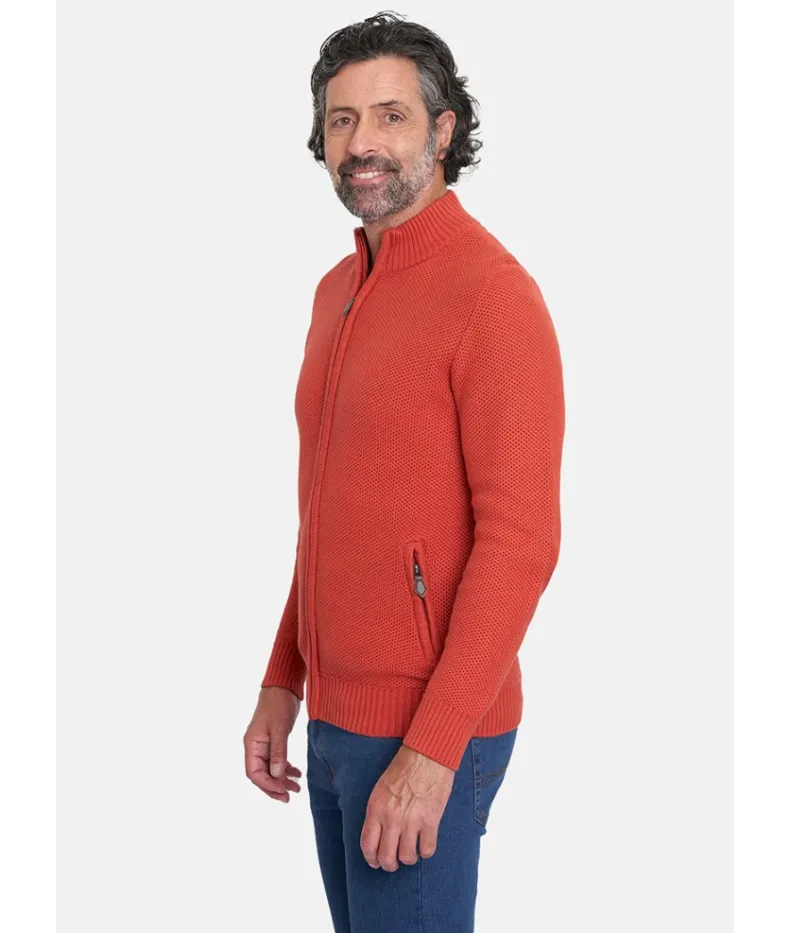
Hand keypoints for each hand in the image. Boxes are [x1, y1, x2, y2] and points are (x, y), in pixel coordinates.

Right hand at [244, 686, 301, 802]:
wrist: (283, 687)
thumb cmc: (278, 704)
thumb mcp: (279, 728)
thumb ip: (278, 752)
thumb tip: (278, 775)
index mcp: (251, 744)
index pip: (254, 772)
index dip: (267, 785)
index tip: (282, 792)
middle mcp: (255, 747)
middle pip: (262, 774)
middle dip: (275, 786)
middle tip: (289, 797)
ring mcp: (264, 745)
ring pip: (271, 769)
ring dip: (282, 779)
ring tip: (297, 788)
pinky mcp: (274, 741)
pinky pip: (278, 761)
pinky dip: (286, 768)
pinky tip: (297, 773)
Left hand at [360, 744, 454, 870]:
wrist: (427, 755)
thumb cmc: (404, 768)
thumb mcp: (381, 788)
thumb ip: (378, 813)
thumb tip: (379, 837)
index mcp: (376, 808)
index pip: (367, 845)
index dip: (371, 859)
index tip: (376, 862)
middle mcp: (391, 817)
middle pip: (386, 857)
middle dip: (389, 865)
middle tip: (394, 863)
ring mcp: (411, 820)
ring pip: (407, 857)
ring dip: (409, 858)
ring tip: (411, 852)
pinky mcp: (431, 820)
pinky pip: (427, 850)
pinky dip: (426, 851)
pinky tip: (425, 844)